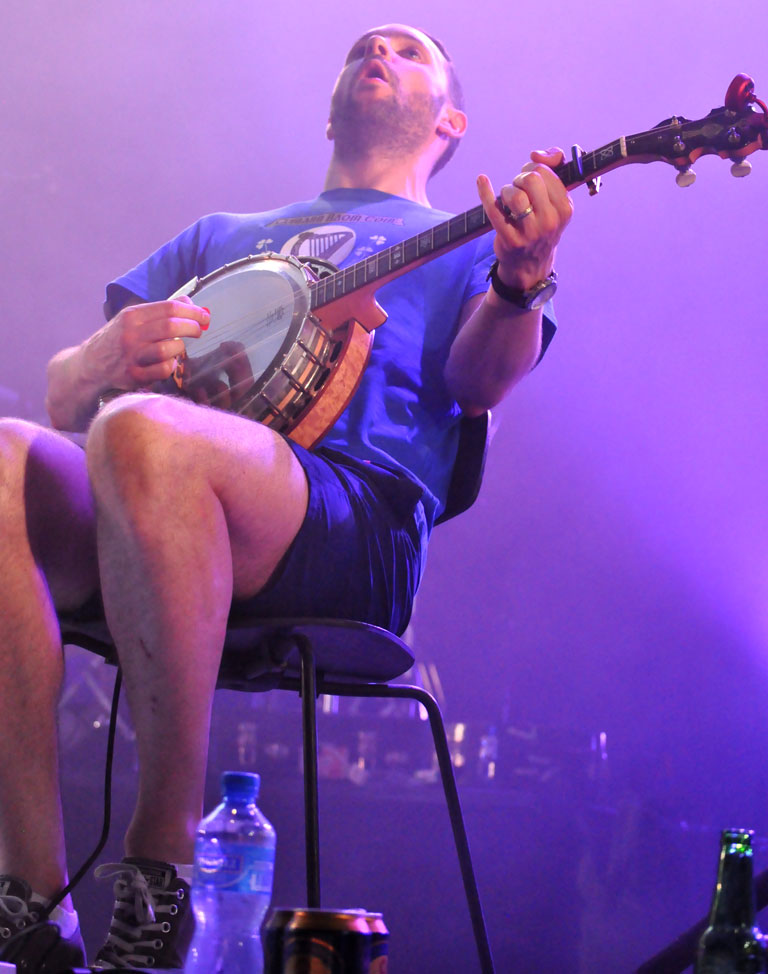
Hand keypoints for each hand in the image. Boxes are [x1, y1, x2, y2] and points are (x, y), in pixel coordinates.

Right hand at [85, 296, 209, 390]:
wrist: (90, 365)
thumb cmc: (118, 339)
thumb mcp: (133, 319)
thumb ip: (160, 311)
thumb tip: (189, 302)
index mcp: (132, 316)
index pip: (169, 308)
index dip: (192, 311)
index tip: (204, 315)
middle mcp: (130, 334)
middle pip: (170, 327)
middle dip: (191, 327)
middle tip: (199, 330)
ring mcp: (132, 356)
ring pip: (167, 349)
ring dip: (180, 348)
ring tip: (179, 347)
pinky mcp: (134, 376)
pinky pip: (163, 370)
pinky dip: (171, 365)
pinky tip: (169, 362)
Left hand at [477, 148, 573, 291]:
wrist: (530, 264)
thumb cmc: (540, 223)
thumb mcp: (554, 199)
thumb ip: (553, 167)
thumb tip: (537, 154)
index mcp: (565, 208)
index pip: (545, 172)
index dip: (533, 168)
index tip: (530, 180)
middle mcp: (551, 221)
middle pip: (530, 179)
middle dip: (520, 178)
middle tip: (519, 190)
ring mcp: (530, 233)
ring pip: (514, 194)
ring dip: (506, 190)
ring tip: (508, 200)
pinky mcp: (510, 240)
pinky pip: (494, 210)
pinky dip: (485, 192)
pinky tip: (481, 180)